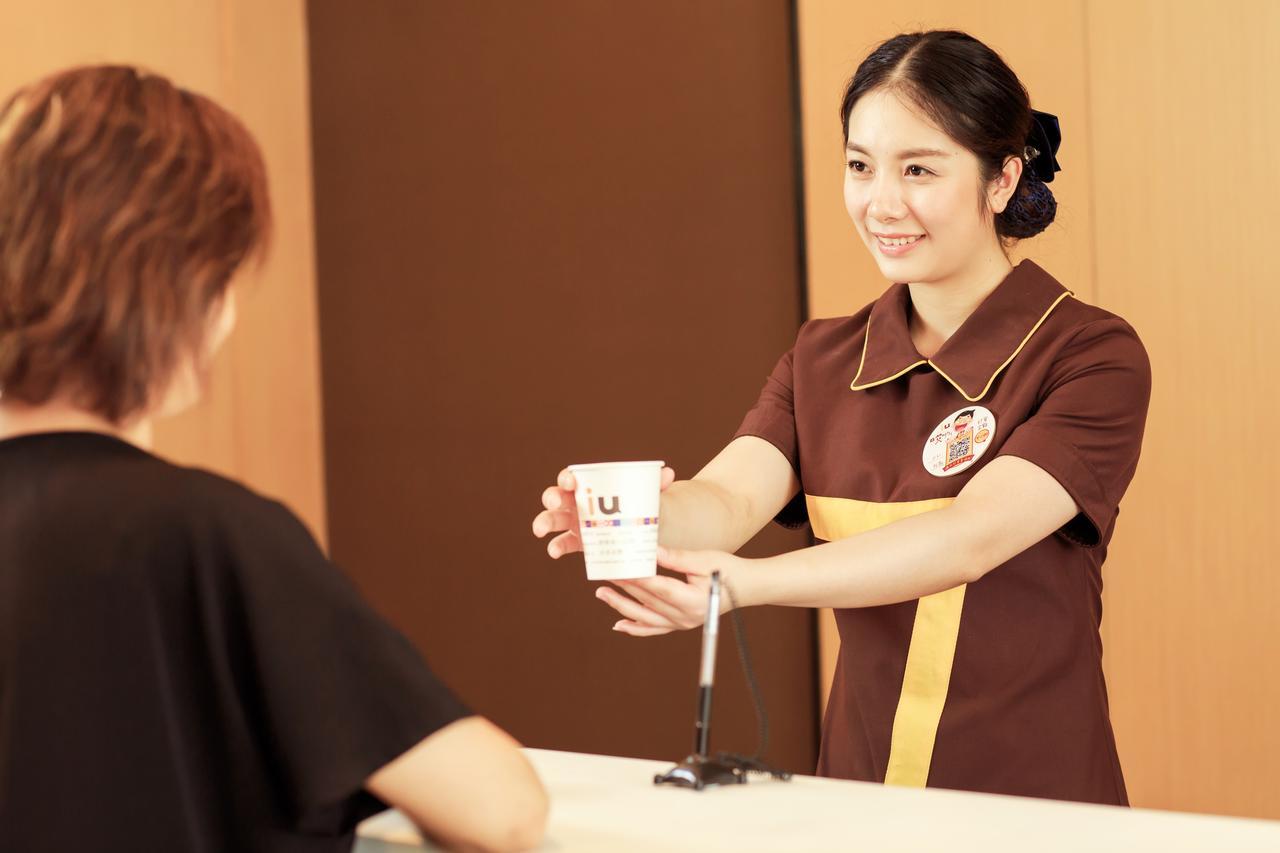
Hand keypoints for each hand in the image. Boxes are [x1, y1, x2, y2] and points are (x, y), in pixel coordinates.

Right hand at [531, 465, 675, 558]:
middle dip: (551, 498)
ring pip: (553, 520)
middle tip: (554, 503)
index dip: (567, 478)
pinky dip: (555, 546)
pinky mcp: (577, 542)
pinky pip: (562, 543)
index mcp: (589, 486)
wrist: (640, 528)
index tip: (569, 481)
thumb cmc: (638, 505)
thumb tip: (668, 473)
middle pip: (556, 497)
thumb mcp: (646, 495)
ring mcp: (574, 522)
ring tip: (540, 530)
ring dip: (544, 522)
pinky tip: (553, 552)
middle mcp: (577, 502)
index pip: (572, 478)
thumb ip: (655, 485)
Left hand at [596, 546, 749, 636]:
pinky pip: (654, 629)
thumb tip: (650, 550)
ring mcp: (683, 623)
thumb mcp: (703, 559)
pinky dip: (636, 628)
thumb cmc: (728, 569)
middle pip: (647, 601)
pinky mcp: (681, 624)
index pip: (657, 588)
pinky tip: (619, 625)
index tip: (616, 567)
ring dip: (622, 606)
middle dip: (623, 586)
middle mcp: (686, 617)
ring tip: (602, 593)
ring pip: (645, 618)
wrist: (746, 587)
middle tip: (603, 572)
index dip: (635, 578)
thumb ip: (675, 558)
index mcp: (693, 600)